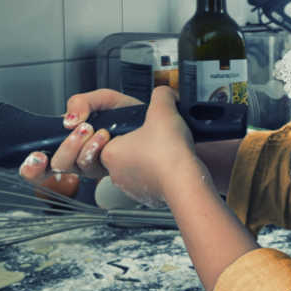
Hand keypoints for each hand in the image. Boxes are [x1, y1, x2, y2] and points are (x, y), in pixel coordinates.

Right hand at [18, 87, 140, 197]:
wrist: (156, 122)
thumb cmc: (129, 113)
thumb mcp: (102, 99)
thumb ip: (81, 102)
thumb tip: (67, 121)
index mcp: (73, 140)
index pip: (43, 162)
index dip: (33, 166)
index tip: (36, 156)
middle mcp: (80, 156)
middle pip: (56, 166)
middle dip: (64, 147)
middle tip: (79, 130)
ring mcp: (94, 165)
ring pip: (73, 166)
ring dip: (80, 146)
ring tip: (94, 129)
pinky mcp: (108, 169)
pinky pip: (92, 166)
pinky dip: (94, 149)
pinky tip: (103, 138)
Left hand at [95, 86, 206, 207]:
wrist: (186, 184)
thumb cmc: (169, 155)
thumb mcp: (164, 110)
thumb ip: (161, 95)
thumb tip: (163, 94)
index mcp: (109, 153)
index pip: (105, 137)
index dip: (122, 128)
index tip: (137, 126)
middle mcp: (114, 173)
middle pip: (119, 150)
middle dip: (135, 142)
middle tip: (152, 136)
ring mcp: (129, 186)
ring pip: (133, 166)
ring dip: (146, 157)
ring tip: (162, 149)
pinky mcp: (145, 195)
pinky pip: (147, 180)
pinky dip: (157, 171)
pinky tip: (169, 164)